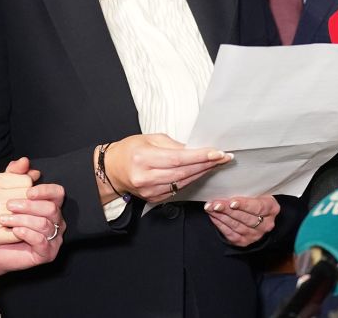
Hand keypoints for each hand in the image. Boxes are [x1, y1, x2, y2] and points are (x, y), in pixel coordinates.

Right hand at [0, 157, 38, 252]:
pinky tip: (20, 229)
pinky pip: (19, 232)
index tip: (24, 193)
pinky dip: (23, 231)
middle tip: (26, 207)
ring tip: (25, 218)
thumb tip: (27, 162)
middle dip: (30, 202)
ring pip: (25, 214)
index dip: (29, 188)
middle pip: (27, 197)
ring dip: (29, 217)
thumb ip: (13, 172)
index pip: (26, 181)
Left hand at [0, 178, 65, 279]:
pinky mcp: (48, 253)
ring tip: (5, 219)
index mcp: (51, 206)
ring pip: (45, 224)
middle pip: (51, 209)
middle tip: (9, 205)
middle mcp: (57, 222)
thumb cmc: (3, 225)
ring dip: (24, 219)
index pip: (58, 193)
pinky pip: (41, 241)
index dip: (45, 190)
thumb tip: (23, 161)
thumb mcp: (7, 196)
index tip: (28, 191)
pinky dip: (28, 233)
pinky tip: (15, 230)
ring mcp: (54, 239)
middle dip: (30, 206)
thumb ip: (15, 177)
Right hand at [102, 134, 232, 203]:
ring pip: (182, 183)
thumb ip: (173, 145)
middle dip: (206, 164)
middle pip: (183, 172)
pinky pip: (177, 190)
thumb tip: (194, 150)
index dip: (200, 156)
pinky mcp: (153, 199)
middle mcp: (145, 177)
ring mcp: (149, 191)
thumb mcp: (149, 138)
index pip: (177, 158)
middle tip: (224, 158)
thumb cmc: (130, 150)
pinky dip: (191, 181)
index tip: (217, 153)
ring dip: (202, 173)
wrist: (113, 170)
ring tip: (216, 164)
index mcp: (143, 158)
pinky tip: (200, 173)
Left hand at [204, 194, 278, 246]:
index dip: (244, 205)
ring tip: (210, 208)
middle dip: (227, 210)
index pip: (257, 207)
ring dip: (221, 217)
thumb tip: (227, 186)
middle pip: (245, 218)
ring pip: (237, 226)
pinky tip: (213, 216)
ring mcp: (256, 235)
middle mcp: (266, 224)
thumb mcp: (258, 192)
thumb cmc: (256, 200)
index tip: (231, 202)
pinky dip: (220, 225)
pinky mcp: (245, 242)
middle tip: (214, 204)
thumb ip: (248, 191)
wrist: (260, 216)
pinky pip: (231, 234)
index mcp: (272, 209)